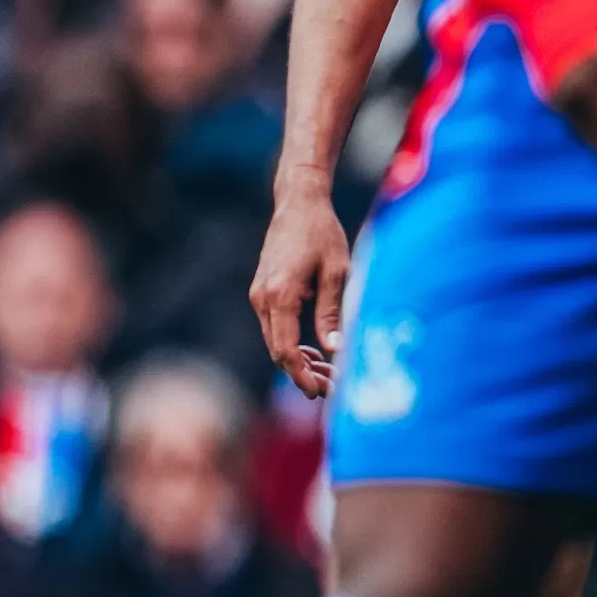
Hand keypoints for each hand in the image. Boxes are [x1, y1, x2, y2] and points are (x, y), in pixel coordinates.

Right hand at [248, 184, 354, 395]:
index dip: (303, 376)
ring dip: (298, 361)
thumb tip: (337, 350)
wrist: (298, 204)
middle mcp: (262, 298)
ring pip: (275, 341)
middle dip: (303, 374)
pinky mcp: (263, 291)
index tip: (321, 392)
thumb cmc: (323, 234)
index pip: (286, 350)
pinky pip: (275, 327)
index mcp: (280, 296)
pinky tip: (316, 353)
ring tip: (328, 374)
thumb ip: (333, 312)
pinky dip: (292, 343)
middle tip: (331, 389)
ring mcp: (259, 295)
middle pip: (278, 351)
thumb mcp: (338, 272)